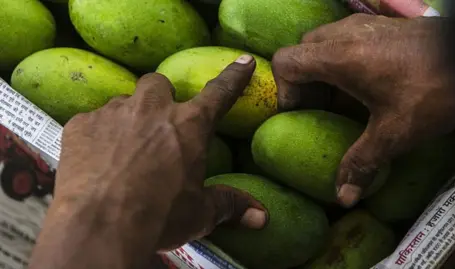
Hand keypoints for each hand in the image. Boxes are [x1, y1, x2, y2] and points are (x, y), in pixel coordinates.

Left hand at [29, 55, 266, 268]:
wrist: (99, 227)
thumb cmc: (158, 217)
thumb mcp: (199, 213)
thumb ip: (230, 205)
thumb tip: (262, 217)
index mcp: (190, 125)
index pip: (219, 93)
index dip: (234, 77)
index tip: (244, 62)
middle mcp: (152, 108)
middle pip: (159, 84)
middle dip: (160, 98)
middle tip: (157, 125)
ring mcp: (113, 113)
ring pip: (123, 102)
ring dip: (128, 119)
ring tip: (123, 150)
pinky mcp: (81, 125)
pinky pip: (92, 121)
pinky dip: (97, 136)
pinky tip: (96, 161)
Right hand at [271, 14, 454, 207]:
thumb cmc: (435, 91)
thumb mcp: (395, 132)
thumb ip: (362, 162)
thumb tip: (343, 197)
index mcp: (339, 57)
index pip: (286, 62)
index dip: (285, 89)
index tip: (304, 112)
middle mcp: (345, 34)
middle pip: (302, 52)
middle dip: (303, 80)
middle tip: (321, 107)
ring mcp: (365, 25)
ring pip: (323, 42)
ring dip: (322, 68)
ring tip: (342, 97)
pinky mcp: (382, 25)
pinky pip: (345, 38)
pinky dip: (342, 59)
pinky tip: (365, 83)